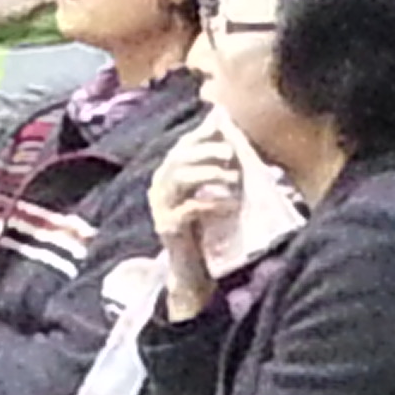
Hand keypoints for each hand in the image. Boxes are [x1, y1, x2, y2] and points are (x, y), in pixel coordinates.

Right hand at [149, 111, 242, 315]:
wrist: (193, 269)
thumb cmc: (207, 227)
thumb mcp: (212, 193)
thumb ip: (219, 168)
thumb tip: (236, 140)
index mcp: (169, 174)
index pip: (182, 146)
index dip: (201, 134)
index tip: (223, 125)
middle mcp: (159, 187)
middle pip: (178, 158)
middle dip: (206, 151)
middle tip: (231, 152)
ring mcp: (160, 207)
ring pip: (179, 178)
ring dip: (209, 174)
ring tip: (234, 178)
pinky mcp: (167, 227)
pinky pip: (188, 209)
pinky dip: (212, 203)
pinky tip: (231, 204)